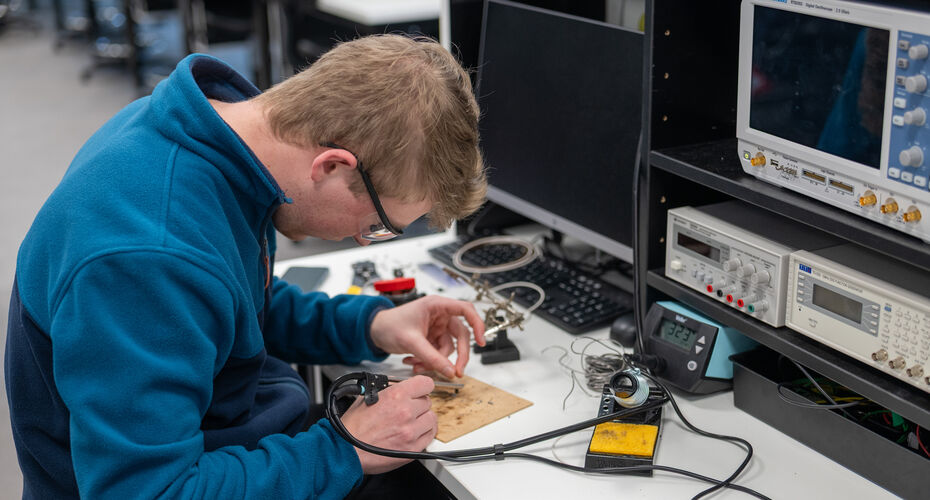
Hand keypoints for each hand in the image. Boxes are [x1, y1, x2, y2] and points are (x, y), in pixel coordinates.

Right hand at [340, 376, 436, 473]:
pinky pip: (430, 436)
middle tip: (408, 410)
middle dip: (418, 404)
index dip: (422, 387)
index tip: (421, 390)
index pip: (425, 383)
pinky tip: (414, 433)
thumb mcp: (366, 398)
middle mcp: (406, 411)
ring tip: (411, 423)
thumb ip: (387, 390)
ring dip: (423, 420)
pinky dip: (424, 434)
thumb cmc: (352, 428)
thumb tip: (397, 386)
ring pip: (431, 418)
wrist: (347, 451)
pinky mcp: (413, 448)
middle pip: (428, 401)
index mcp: (395, 395)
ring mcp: (411, 431)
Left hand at [370, 295, 485, 378]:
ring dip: (435, 361)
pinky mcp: (431, 340)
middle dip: (458, 355)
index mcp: (437, 306)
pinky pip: (438, 354)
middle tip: (456, 372)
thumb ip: (431, 357)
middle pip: (461, 336)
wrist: (374, 332)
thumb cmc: (389, 325)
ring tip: (416, 365)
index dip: (477, 324)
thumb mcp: (411, 342)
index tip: (481, 341)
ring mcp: (437, 328)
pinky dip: (428, 362)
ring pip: (448, 349)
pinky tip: (413, 363)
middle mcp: (440, 316)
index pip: (466, 310)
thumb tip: (450, 371)